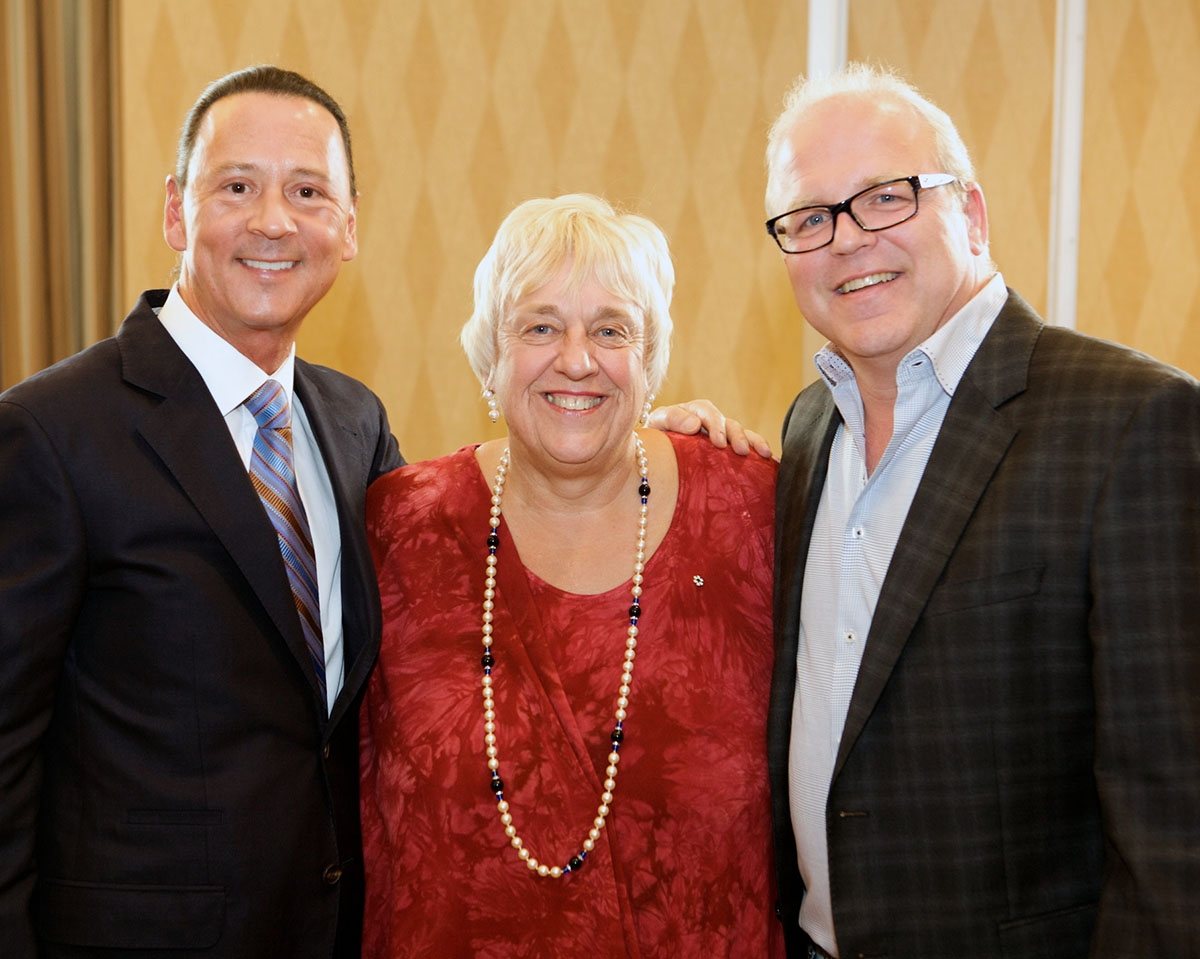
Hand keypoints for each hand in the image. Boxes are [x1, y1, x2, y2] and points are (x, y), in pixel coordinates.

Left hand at [645, 400, 772, 457]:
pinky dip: (757, 447)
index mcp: (684, 413)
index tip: (718, 441)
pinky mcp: (724, 448)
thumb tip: (695, 423)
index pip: (703, 410)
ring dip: (749, 440)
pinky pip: (745, 444)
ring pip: (737, 430)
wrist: (645, 465)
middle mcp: (702, 421)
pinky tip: (769, 458)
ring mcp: (714, 434)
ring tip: (760, 453)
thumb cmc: (649, 447)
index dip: (712, 423)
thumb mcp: (655, 430)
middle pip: (724, 421)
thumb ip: (670, 420)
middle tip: (738, 450)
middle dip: (733, 433)